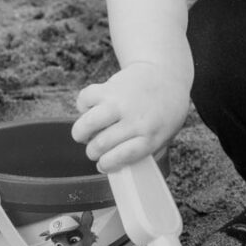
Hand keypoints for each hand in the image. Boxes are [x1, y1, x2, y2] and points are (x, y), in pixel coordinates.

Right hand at [71, 62, 189, 171]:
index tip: (102, 166)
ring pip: (87, 125)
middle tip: (94, 150)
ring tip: (85, 134)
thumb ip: (148, 152)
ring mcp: (120, 102)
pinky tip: (91, 109)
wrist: (165, 74)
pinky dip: (83, 107)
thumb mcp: (165, 135)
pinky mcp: (108, 87)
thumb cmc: (164, 110)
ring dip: (81, 133)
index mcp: (151, 136)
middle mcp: (135, 120)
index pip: (122, 157)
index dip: (107, 165)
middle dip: (92, 152)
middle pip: (100, 144)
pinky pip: (84, 100)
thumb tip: (124, 171)